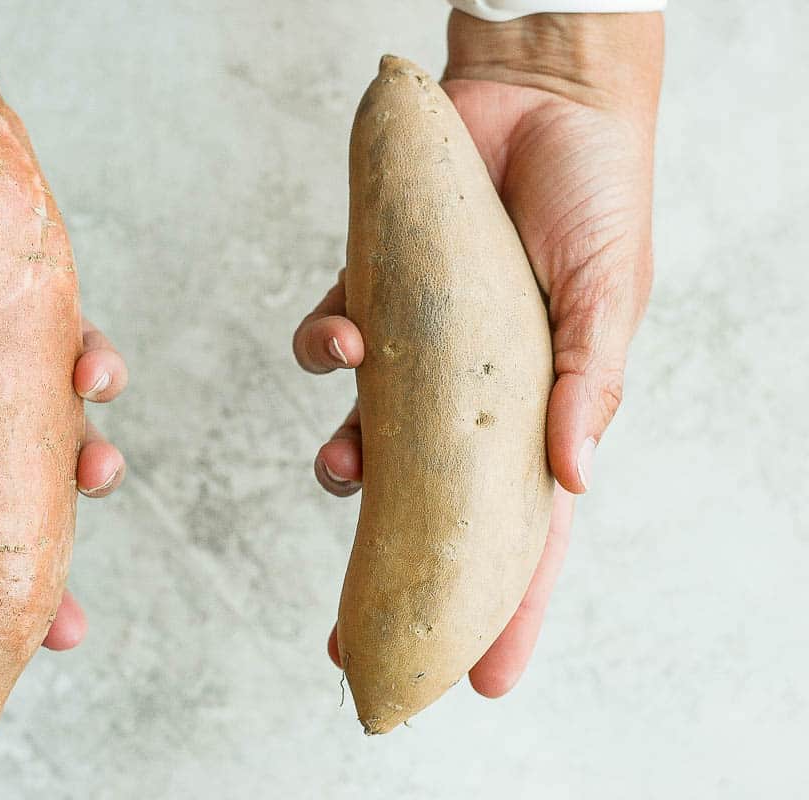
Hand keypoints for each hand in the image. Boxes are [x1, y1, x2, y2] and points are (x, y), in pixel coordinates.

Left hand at [295, 11, 662, 694]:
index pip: (527, 532)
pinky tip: (340, 339)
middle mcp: (472, 393)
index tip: (481, 681)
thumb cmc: (593, 198)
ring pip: (366, 437)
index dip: (509, 609)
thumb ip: (589, 384)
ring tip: (340, 467)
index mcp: (542, 410)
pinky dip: (326, 349)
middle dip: (392, 576)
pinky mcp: (373, 294)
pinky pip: (331, 343)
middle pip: (429, 509)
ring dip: (344, 463)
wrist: (536, 100)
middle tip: (348, 639)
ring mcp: (419, 350)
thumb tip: (576, 478)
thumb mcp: (610, 296)